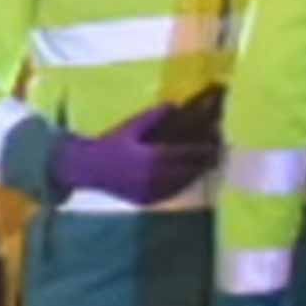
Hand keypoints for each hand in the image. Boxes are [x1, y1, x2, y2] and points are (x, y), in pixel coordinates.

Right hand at [46, 107, 202, 207]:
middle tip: (218, 155)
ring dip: (196, 174)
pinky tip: (188, 177)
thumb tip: (175, 106)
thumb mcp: (130, 127)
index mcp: (152, 157)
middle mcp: (154, 177)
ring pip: (182, 184)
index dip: (204, 149)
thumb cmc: (109, 145)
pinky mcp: (147, 200)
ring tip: (207, 166)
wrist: (88, 169)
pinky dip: (182, 184)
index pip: (186, 154)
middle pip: (188, 171)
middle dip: (205, 162)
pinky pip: (170, 193)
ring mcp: (151, 191)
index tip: (217, 143)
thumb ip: (153, 117)